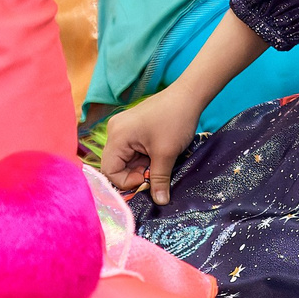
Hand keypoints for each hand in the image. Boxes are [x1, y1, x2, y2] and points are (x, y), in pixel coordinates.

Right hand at [98, 84, 202, 205]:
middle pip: (116, 165)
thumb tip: (160, 202)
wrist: (189, 95)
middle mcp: (115, 131)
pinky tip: (159, 154)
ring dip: (141, 166)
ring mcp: (123, 128)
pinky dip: (144, 157)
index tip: (146, 179)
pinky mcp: (133, 127)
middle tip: (155, 173)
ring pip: (126, 159)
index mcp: (117, 136)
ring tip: (159, 161)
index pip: (110, 170)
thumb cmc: (176, 121)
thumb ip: (159, 180)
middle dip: (135, 174)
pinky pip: (132, 150)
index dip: (127, 181)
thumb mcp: (166, 154)